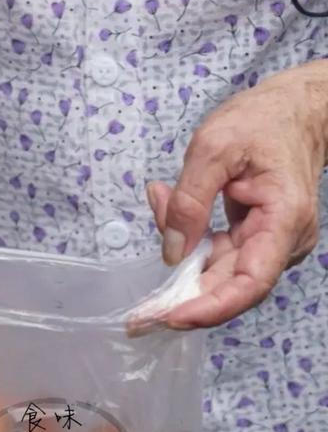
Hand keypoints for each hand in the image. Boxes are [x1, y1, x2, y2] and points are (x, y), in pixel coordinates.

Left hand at [147, 61, 327, 327]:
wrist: (294, 110)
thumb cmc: (262, 120)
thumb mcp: (214, 146)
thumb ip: (189, 200)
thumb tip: (172, 252)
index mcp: (283, 218)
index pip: (250, 282)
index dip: (211, 307)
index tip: (172, 317)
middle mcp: (283, 241)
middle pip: (232, 288)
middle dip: (183, 305)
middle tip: (138, 321)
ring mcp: (270, 243)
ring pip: (220, 275)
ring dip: (180, 277)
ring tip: (145, 289)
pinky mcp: (253, 240)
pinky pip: (218, 257)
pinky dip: (188, 248)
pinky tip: (166, 216)